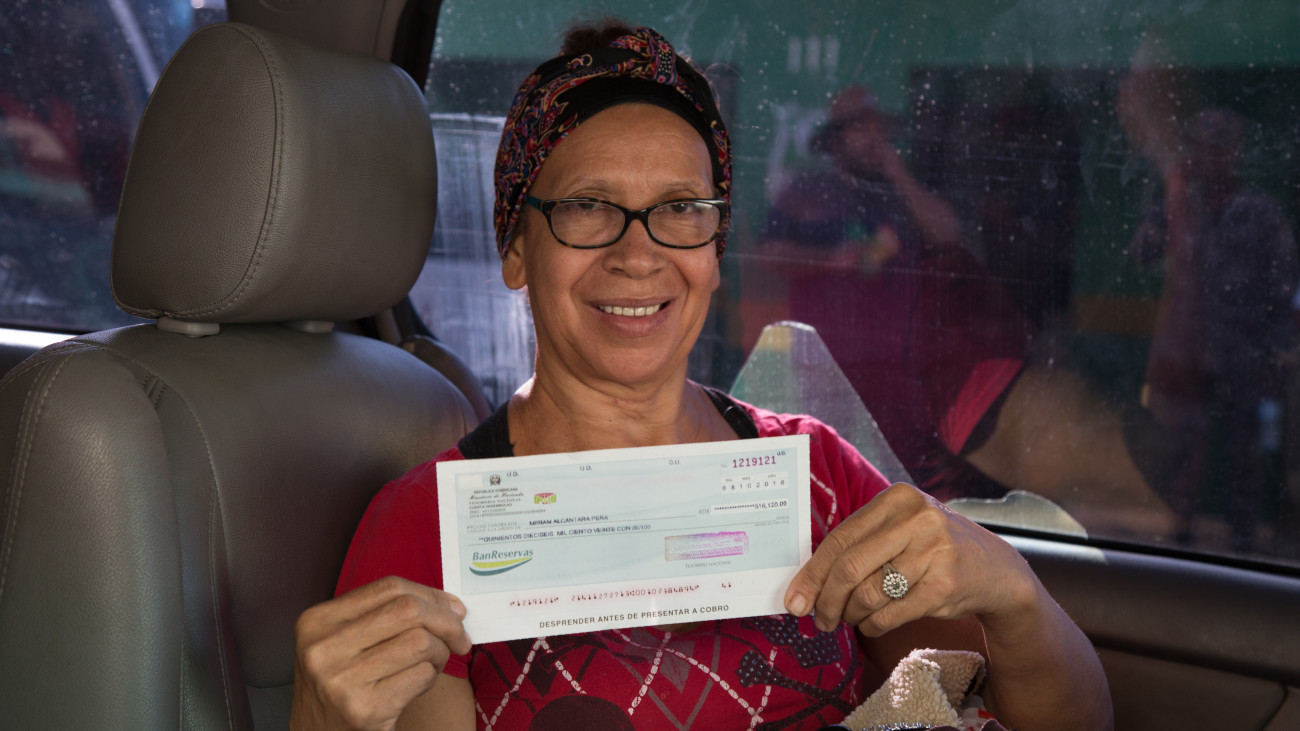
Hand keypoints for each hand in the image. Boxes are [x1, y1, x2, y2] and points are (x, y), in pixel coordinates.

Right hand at [290, 576, 472, 730]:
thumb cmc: (344, 684)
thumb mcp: (347, 641)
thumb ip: (388, 615)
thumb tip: (451, 606)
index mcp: (318, 621)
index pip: (389, 588)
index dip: (431, 595)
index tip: (453, 609)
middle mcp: (324, 648)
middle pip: (408, 610)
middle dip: (446, 622)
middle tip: (459, 638)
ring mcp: (342, 680)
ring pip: (420, 642)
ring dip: (440, 653)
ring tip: (432, 665)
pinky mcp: (364, 710)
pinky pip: (421, 675)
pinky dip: (430, 677)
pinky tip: (417, 685)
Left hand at [783, 483, 1036, 636]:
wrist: (995, 570)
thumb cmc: (932, 550)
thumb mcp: (901, 530)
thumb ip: (859, 546)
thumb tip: (806, 585)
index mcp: (897, 498)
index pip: (840, 538)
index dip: (812, 573)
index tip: (794, 599)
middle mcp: (917, 519)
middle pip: (849, 567)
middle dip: (826, 600)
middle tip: (817, 619)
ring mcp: (933, 552)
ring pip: (868, 594)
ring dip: (850, 615)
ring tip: (849, 619)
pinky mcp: (944, 585)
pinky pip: (890, 613)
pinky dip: (872, 625)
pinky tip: (870, 624)